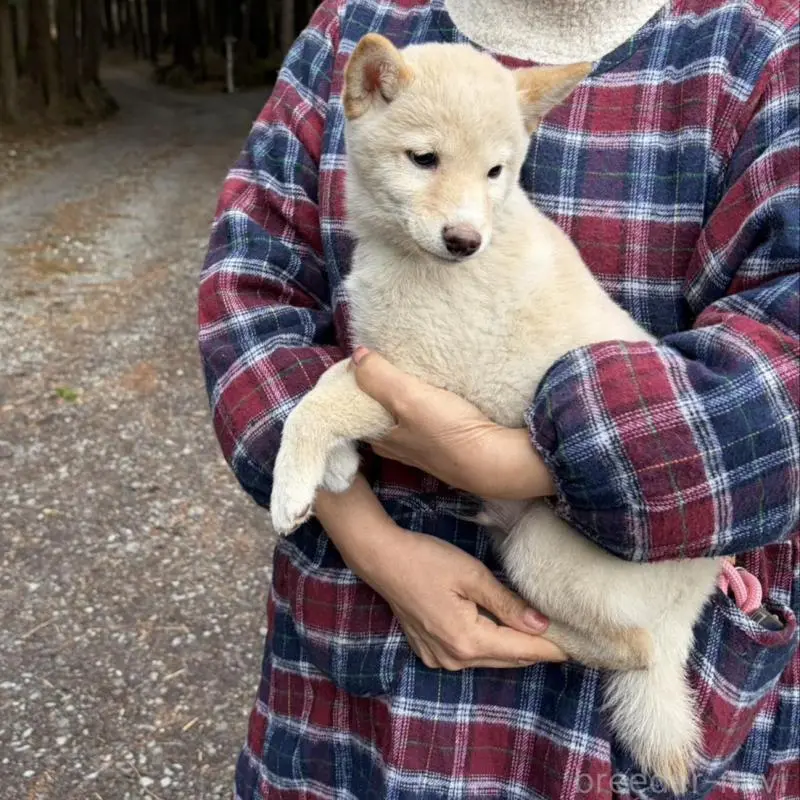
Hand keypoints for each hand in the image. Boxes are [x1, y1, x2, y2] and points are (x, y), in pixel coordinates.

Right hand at [315, 476, 565, 668]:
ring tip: (542, 633)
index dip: (552, 647)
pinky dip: (491, 645)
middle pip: (509, 658)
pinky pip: (470, 654)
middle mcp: (454, 658)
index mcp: (468, 640)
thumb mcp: (472, 575)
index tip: (579, 646)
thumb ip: (508, 603)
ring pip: (490, 657)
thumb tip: (541, 625)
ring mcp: (439, 658)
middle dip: (538, 649)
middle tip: (567, 639)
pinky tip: (503, 631)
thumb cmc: (427, 559)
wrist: (382, 559)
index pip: (523, 649)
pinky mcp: (429, 650)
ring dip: (515, 647)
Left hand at [352, 348, 554, 499]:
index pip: (356, 414)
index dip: (357, 391)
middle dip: (381, 397)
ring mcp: (425, 451)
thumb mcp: (407, 398)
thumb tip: (356, 356)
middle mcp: (400, 449)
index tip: (363, 367)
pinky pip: (430, 426)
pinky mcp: (449, 448)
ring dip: (407, 404)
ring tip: (413, 377)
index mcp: (382, 440)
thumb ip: (379, 377)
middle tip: (387, 368)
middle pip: (381, 419)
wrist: (496, 460)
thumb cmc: (447, 432)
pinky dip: (429, 412)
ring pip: (406, 423)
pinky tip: (439, 398)